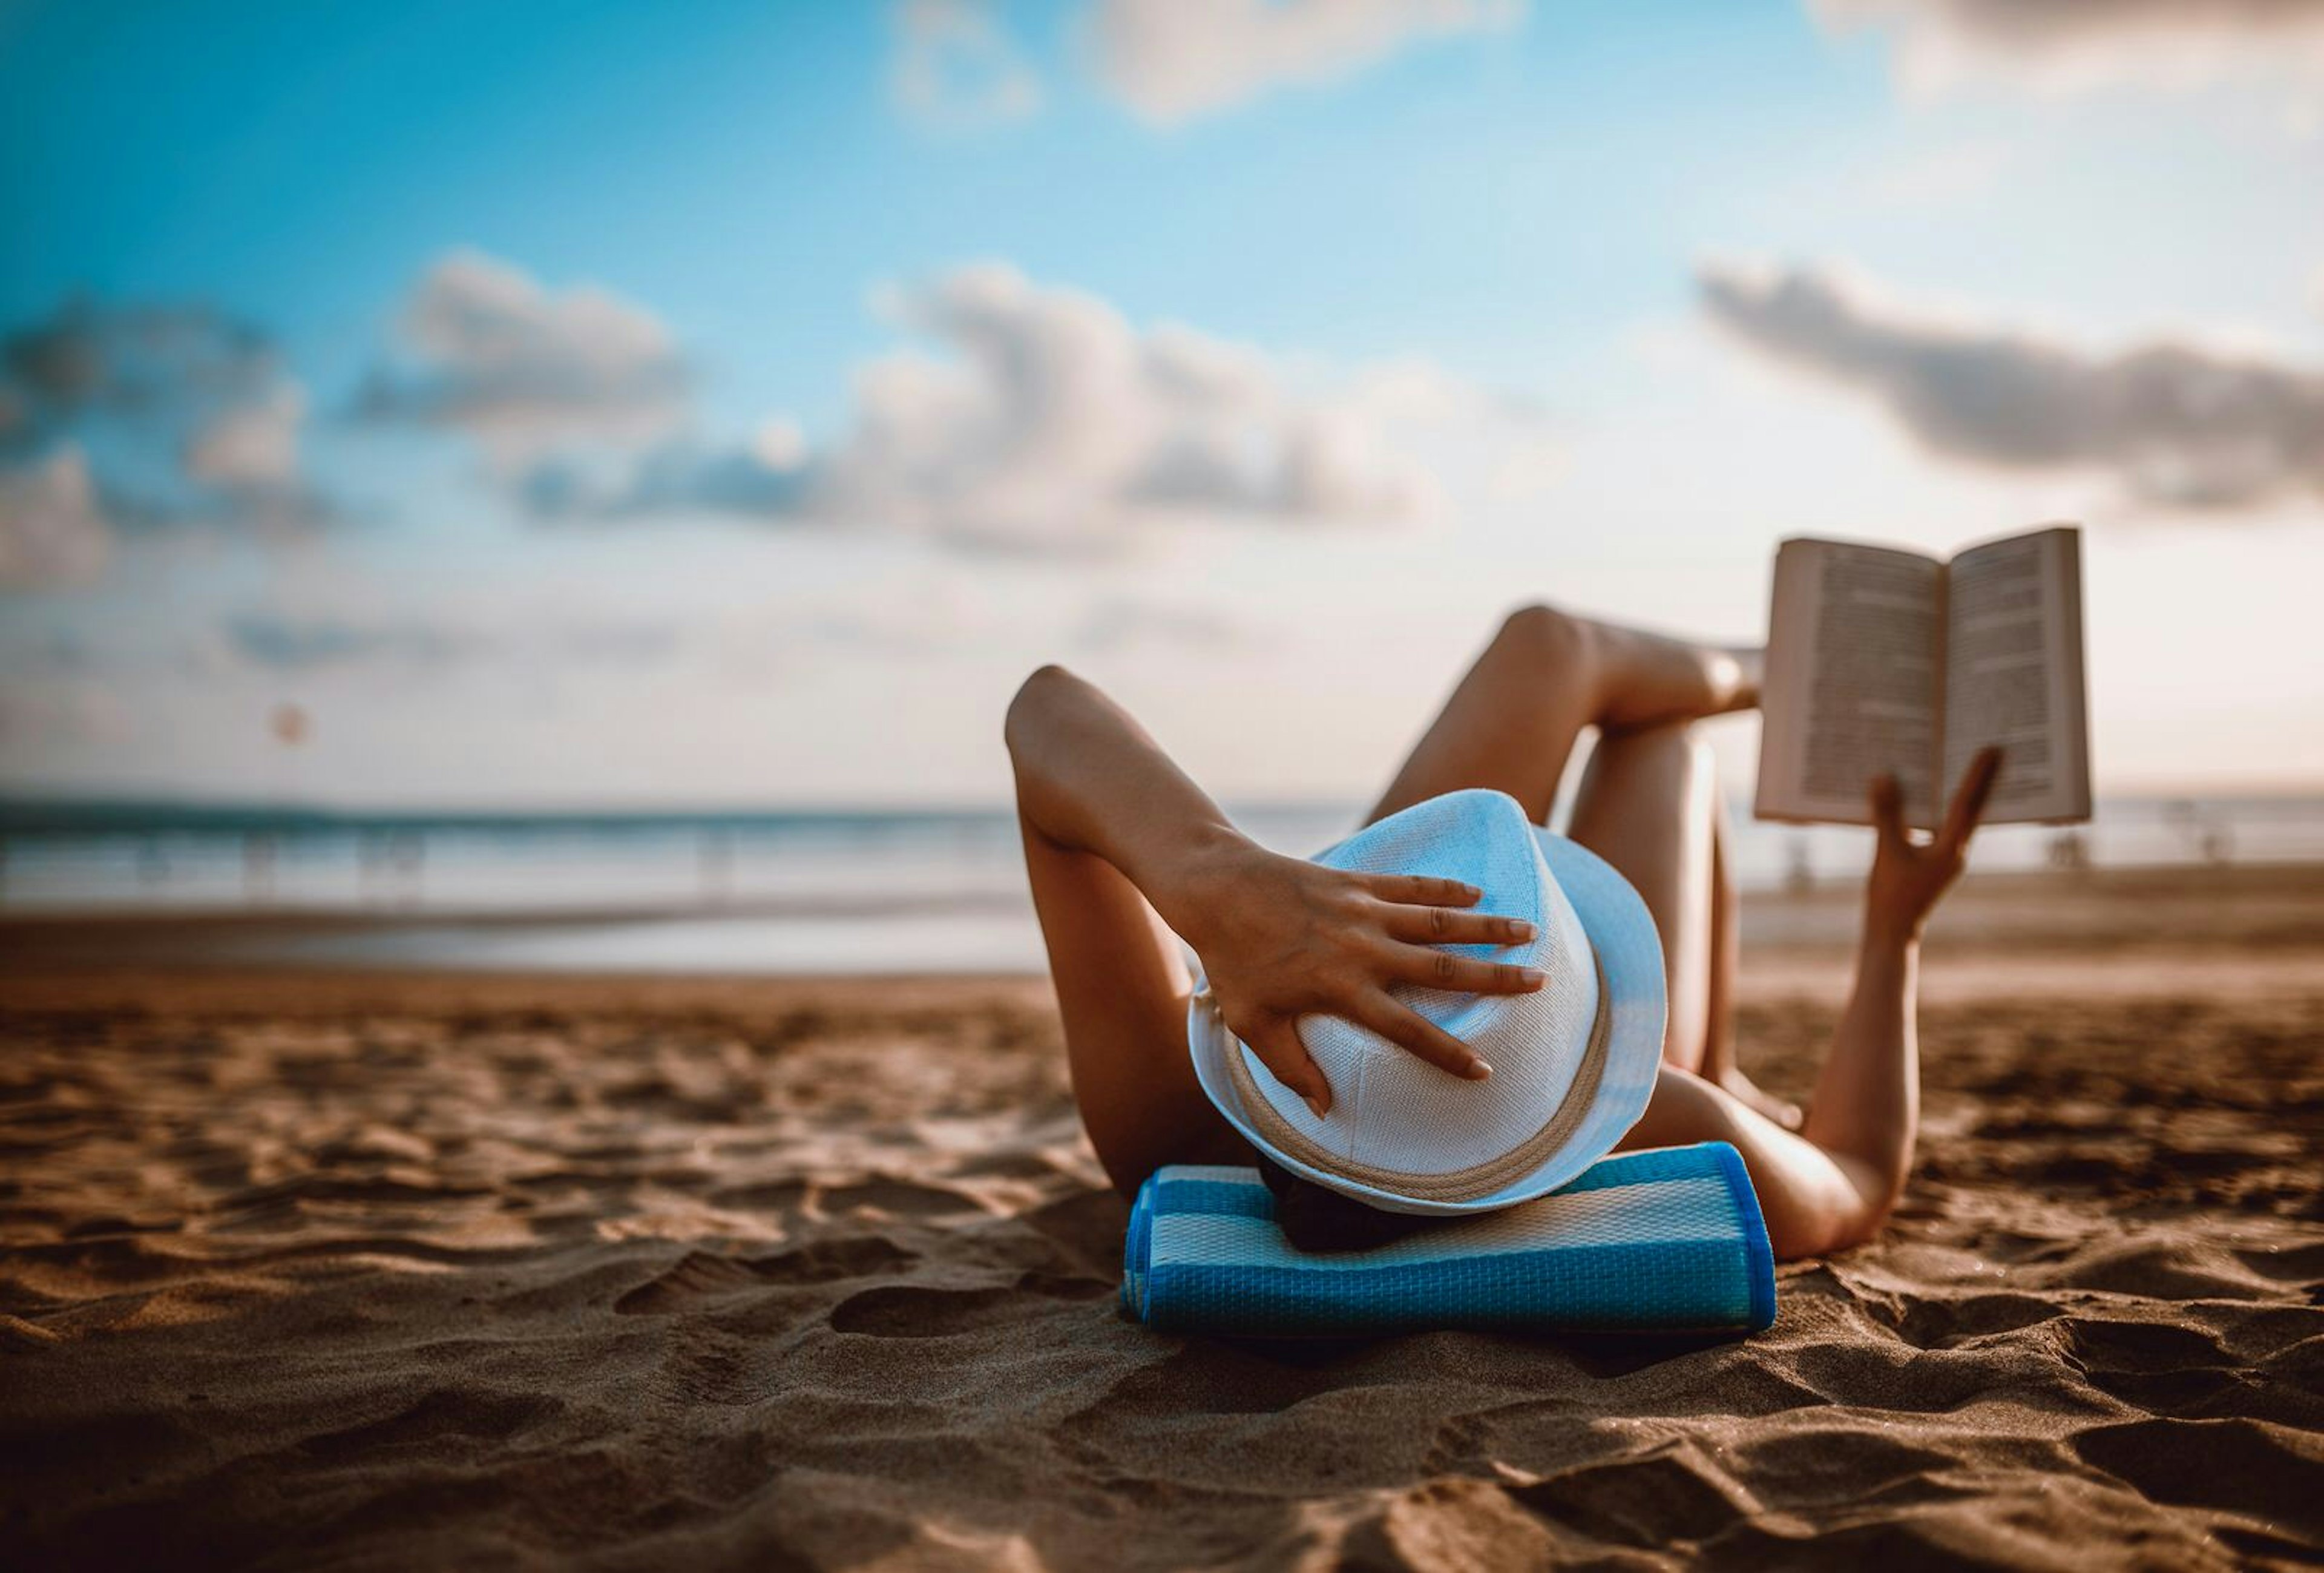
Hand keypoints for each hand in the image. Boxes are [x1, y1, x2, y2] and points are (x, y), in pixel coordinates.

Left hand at [1169, 842, 1543, 1116]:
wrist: (1216, 889)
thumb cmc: (1231, 961)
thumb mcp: (1252, 1024)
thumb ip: (1291, 1068)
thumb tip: (1325, 1111)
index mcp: (1342, 991)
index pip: (1407, 1031)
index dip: (1448, 1053)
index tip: (1486, 1070)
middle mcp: (1364, 950)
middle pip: (1443, 969)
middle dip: (1496, 978)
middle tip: (1540, 983)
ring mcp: (1364, 911)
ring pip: (1440, 920)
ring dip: (1487, 926)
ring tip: (1530, 931)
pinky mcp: (1357, 880)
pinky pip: (1412, 885)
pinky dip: (1446, 887)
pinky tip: (1476, 892)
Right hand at [1864, 747, 2000, 944]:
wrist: (1891, 932)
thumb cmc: (1891, 896)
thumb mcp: (1886, 852)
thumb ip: (1887, 814)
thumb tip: (1883, 777)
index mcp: (1951, 850)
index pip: (1967, 805)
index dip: (1978, 775)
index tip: (1993, 749)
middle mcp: (1955, 851)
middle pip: (1972, 808)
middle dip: (1981, 779)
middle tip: (1994, 749)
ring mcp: (1946, 857)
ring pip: (1958, 817)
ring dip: (1963, 792)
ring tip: (1968, 764)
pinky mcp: (1933, 861)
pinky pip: (1941, 826)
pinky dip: (1939, 807)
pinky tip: (1929, 795)